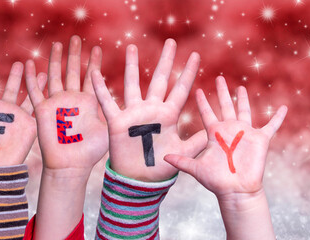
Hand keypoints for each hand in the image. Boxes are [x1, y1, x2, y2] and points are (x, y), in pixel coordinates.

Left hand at [0, 57, 46, 167]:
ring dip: (31, 82)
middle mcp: (3, 110)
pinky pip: (36, 107)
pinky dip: (42, 95)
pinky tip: (48, 86)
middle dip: (16, 75)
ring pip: (26, 94)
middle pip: (10, 87)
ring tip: (39, 69)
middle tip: (21, 62)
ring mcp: (17, 116)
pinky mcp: (29, 124)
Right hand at [28, 36, 106, 238]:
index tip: (97, 47)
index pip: (91, 76)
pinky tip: (29, 64)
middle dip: (74, 55)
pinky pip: (35, 91)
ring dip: (55, 60)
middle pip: (72, 71)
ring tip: (56, 44)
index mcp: (88, 102)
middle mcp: (72, 99)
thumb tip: (132, 101)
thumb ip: (114, 111)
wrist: (70, 166)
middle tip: (75, 38)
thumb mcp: (108, 128)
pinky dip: (32, 78)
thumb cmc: (90, 152)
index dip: (93, 62)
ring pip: (54, 76)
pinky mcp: (42, 111)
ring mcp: (56, 103)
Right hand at [90, 39, 206, 181]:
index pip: (181, 89)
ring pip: (133, 84)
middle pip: (159, 79)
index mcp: (168, 115)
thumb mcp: (183, 153)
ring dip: (132, 66)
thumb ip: (197, 141)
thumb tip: (213, 129)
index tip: (195, 55)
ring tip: (132, 47)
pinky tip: (96, 74)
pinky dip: (100, 89)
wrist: (138, 180)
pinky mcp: (118, 122)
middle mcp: (152, 110)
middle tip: (171, 42)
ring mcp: (134, 113)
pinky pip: (107, 102)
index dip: (188, 73)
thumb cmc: (160, 168)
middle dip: (166, 61)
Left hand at [164, 76, 286, 197]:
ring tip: (241, 87)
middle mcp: (229, 130)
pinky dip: (278, 117)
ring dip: (243, 99)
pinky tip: (284, 108)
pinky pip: (271, 126)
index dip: (202, 102)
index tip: (197, 89)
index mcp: (214, 134)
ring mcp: (245, 133)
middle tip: (219, 78)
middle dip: (222, 92)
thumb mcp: (196, 168)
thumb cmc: (216, 181)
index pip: (207, 113)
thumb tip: (164, 158)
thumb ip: (181, 161)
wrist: (236, 190)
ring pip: (244, 111)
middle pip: (225, 106)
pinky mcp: (260, 139)